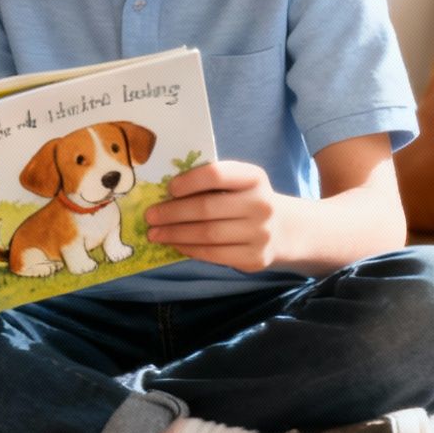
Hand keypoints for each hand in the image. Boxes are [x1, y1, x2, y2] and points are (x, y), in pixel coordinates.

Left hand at [143, 160, 287, 271]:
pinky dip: (189, 249)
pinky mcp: (255, 258)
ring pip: (208, 234)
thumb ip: (210, 184)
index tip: (169, 188)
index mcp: (253, 177)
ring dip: (175, 234)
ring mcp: (260, 233)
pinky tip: (175, 244)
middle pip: (207, 208)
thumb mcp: (238, 184)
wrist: (283, 229)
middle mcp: (261, 204)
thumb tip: (164, 194)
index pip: (217, 174)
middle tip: (150, 216)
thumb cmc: (246, 201)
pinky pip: (214, 254)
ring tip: (155, 233)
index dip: (189, 181)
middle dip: (172, 213)